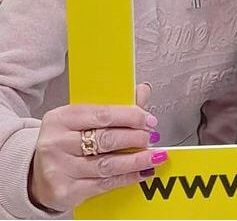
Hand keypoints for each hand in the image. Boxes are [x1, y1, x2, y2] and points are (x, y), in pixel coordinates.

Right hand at [29, 96, 166, 211]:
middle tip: (152, 137)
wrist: (35, 175)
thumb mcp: (80, 120)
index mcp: (61, 118)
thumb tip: (141, 91)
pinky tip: (141, 172)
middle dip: (135, 138)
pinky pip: (103, 184)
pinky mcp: (65, 191)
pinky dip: (127, 178)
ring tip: (153, 156)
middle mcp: (57, 143)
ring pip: (107, 164)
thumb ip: (111, 108)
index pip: (103, 114)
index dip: (130, 117)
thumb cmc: (63, 142)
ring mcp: (59, 168)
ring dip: (136, 160)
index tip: (148, 119)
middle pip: (106, 139)